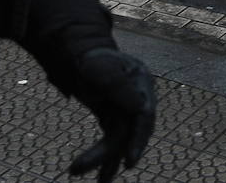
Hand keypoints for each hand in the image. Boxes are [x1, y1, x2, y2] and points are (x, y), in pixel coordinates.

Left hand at [68, 47, 156, 181]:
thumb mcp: (100, 68)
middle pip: (131, 131)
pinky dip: (106, 158)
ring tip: (99, 182)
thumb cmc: (90, 59)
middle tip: (103, 179)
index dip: (139, 139)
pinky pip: (113, 141)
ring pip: (121, 140)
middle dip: (116, 156)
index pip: (144, 115)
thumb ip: (116, 85)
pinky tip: (101, 176)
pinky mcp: (116, 118)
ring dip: (108, 163)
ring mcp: (128, 109)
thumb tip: (140, 108)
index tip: (129, 161)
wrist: (81, 55)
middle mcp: (138, 98)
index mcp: (140, 82)